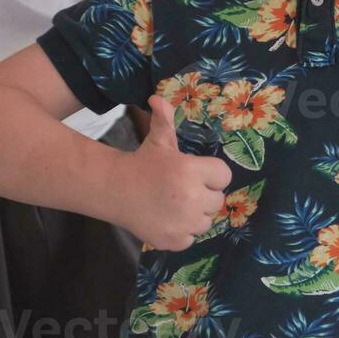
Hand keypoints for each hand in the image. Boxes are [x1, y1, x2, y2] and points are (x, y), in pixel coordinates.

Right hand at [115, 95, 231, 250]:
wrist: (115, 189)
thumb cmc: (142, 162)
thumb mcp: (157, 139)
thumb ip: (164, 117)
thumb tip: (157, 97)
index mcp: (190, 171)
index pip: (223, 176)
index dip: (211, 174)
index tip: (196, 173)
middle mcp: (190, 198)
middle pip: (217, 200)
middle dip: (204, 194)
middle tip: (183, 189)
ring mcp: (183, 223)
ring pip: (206, 221)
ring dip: (196, 214)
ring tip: (176, 204)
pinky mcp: (174, 240)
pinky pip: (191, 237)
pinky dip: (183, 232)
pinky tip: (168, 218)